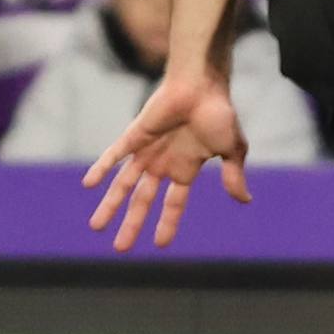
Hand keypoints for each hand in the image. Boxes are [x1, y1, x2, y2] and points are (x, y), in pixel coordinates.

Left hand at [86, 71, 252, 250]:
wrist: (203, 84)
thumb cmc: (219, 113)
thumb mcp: (232, 149)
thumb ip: (233, 175)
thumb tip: (245, 200)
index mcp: (186, 168)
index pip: (173, 203)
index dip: (167, 223)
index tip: (159, 245)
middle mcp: (163, 162)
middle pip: (143, 200)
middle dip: (132, 224)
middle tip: (120, 248)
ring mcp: (147, 150)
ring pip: (124, 183)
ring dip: (110, 204)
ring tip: (96, 227)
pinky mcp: (135, 135)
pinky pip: (114, 155)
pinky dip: (101, 169)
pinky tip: (88, 184)